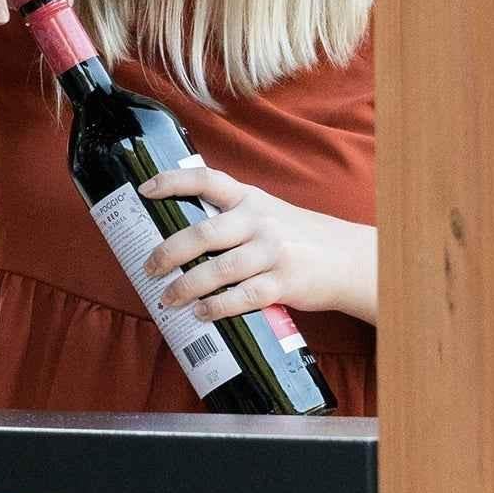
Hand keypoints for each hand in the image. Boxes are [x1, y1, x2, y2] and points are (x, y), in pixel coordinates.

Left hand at [139, 165, 377, 327]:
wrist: (350, 258)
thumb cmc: (297, 236)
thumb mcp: (267, 213)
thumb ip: (231, 217)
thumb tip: (179, 236)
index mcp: (249, 198)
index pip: (206, 180)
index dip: (172, 182)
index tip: (144, 190)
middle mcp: (259, 222)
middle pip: (202, 234)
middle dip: (168, 253)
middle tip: (149, 268)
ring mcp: (272, 252)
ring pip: (218, 270)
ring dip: (186, 287)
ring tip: (167, 299)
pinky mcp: (284, 282)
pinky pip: (243, 297)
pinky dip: (217, 307)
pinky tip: (201, 313)